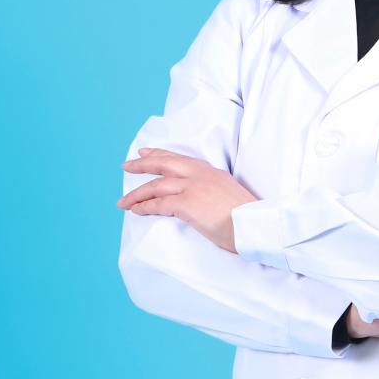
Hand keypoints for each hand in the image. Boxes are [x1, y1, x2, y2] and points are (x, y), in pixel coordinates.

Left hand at [117, 148, 256, 252]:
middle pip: (164, 165)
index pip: (180, 159)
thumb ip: (214, 192)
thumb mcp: (229, 195)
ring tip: (124, 201)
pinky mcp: (187, 204)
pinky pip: (158, 204)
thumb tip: (203, 201)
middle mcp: (200, 175)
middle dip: (142, 165)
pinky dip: (144, 207)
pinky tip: (136, 210)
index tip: (145, 152)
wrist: (254, 226)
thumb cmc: (247, 218)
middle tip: (127, 166)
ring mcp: (193, 188)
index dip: (160, 154)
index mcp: (211, 172)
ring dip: (137, 193)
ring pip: (156, 186)